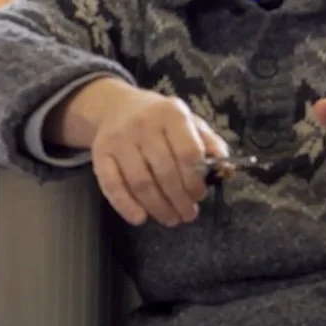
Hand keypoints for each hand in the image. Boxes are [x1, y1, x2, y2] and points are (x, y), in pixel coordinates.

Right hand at [62, 80, 228, 227]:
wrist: (117, 107)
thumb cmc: (160, 120)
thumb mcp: (188, 121)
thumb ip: (208, 142)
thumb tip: (226, 167)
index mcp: (171, 113)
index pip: (188, 153)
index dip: (196, 180)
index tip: (200, 195)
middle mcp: (143, 123)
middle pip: (165, 172)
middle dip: (179, 200)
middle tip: (188, 215)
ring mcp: (119, 139)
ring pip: (141, 182)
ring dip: (158, 207)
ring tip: (170, 219)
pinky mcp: (100, 153)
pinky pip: (112, 184)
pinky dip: (125, 205)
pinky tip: (140, 218)